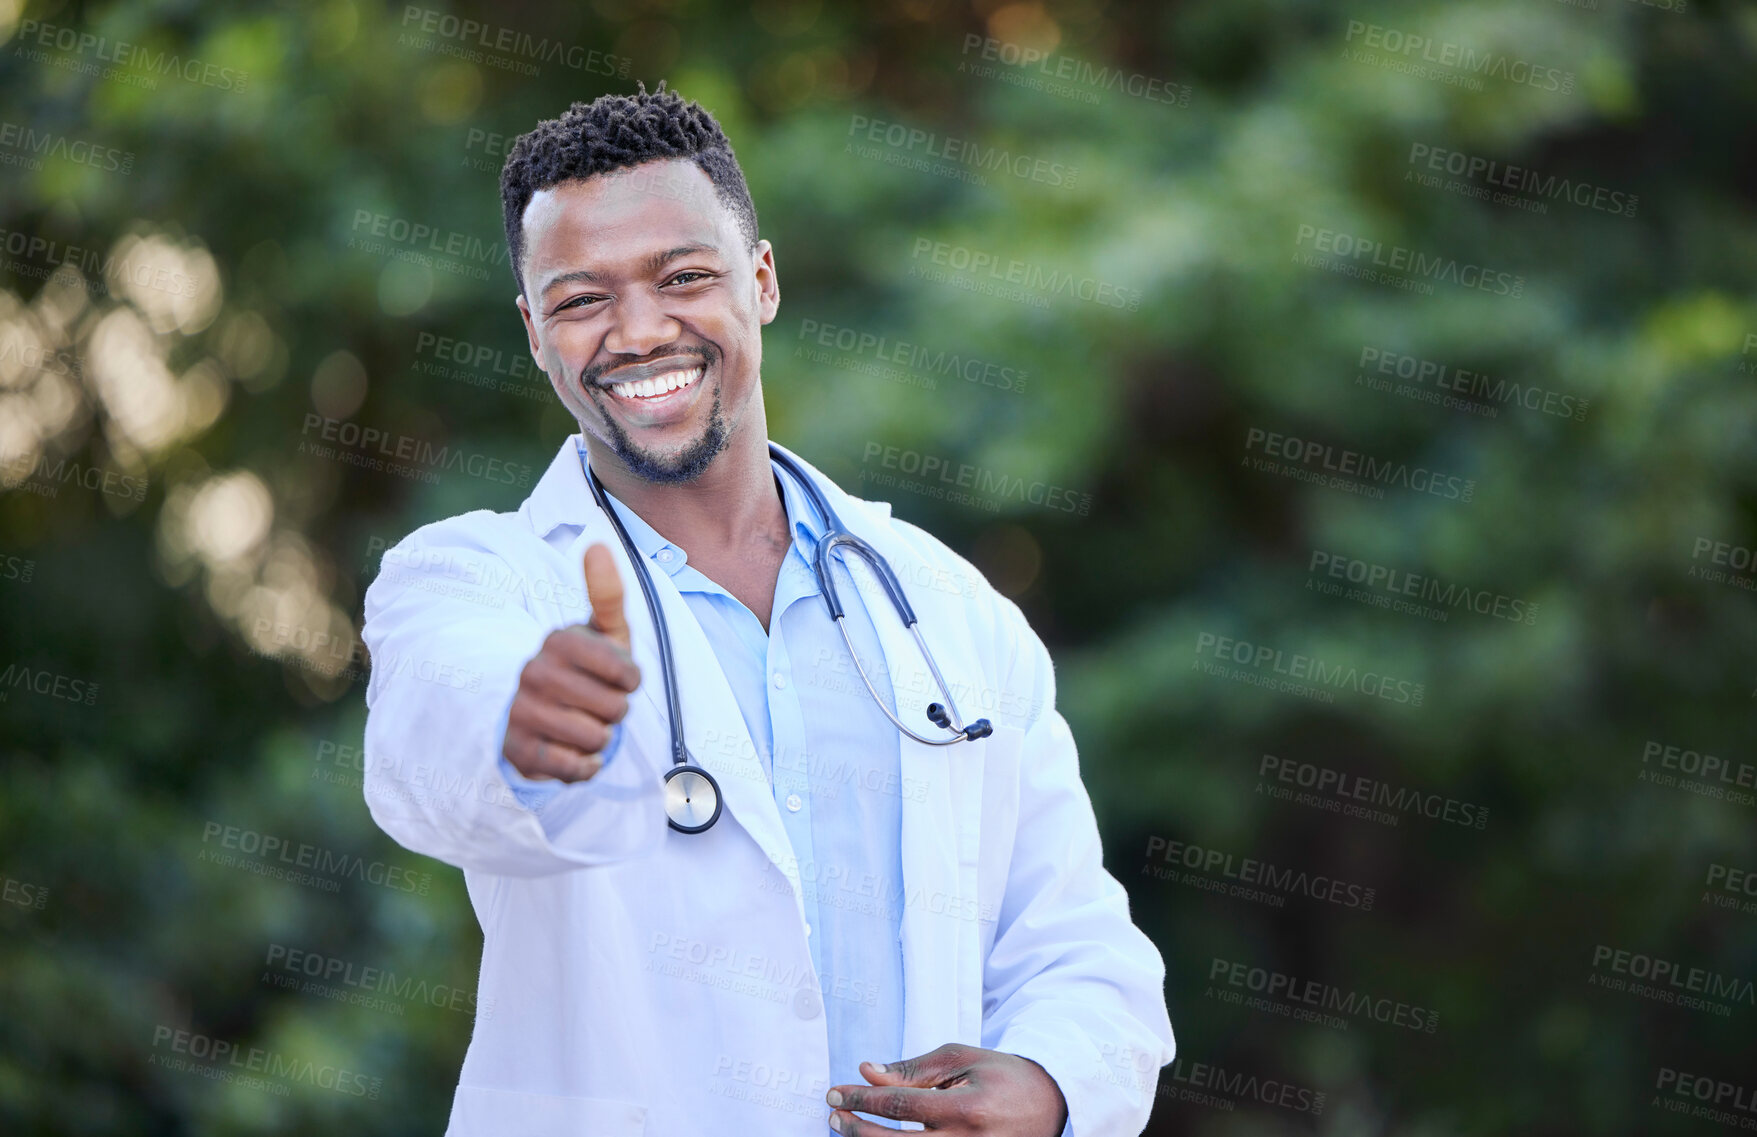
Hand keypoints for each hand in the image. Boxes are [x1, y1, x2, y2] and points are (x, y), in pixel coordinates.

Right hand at [501, 543, 640, 781]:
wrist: (539, 715)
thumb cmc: (585, 669)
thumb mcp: (602, 631)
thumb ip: (606, 593)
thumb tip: (598, 544)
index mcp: (558, 640)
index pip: (626, 672)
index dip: (631, 682)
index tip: (619, 678)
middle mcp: (534, 673)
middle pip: (615, 709)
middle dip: (616, 713)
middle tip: (597, 704)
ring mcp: (521, 712)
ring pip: (595, 739)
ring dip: (600, 739)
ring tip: (584, 725)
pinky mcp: (517, 752)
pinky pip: (573, 767)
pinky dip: (583, 766)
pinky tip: (573, 752)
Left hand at [825, 1043, 1067, 1134]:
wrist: (1050, 1102)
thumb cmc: (1002, 1075)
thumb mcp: (960, 1059)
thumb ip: (912, 1070)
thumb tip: (867, 1073)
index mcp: (967, 1110)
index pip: (899, 1107)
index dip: (860, 1100)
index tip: (835, 1094)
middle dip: (855, 1130)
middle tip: (834, 1115)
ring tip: (848, 1131)